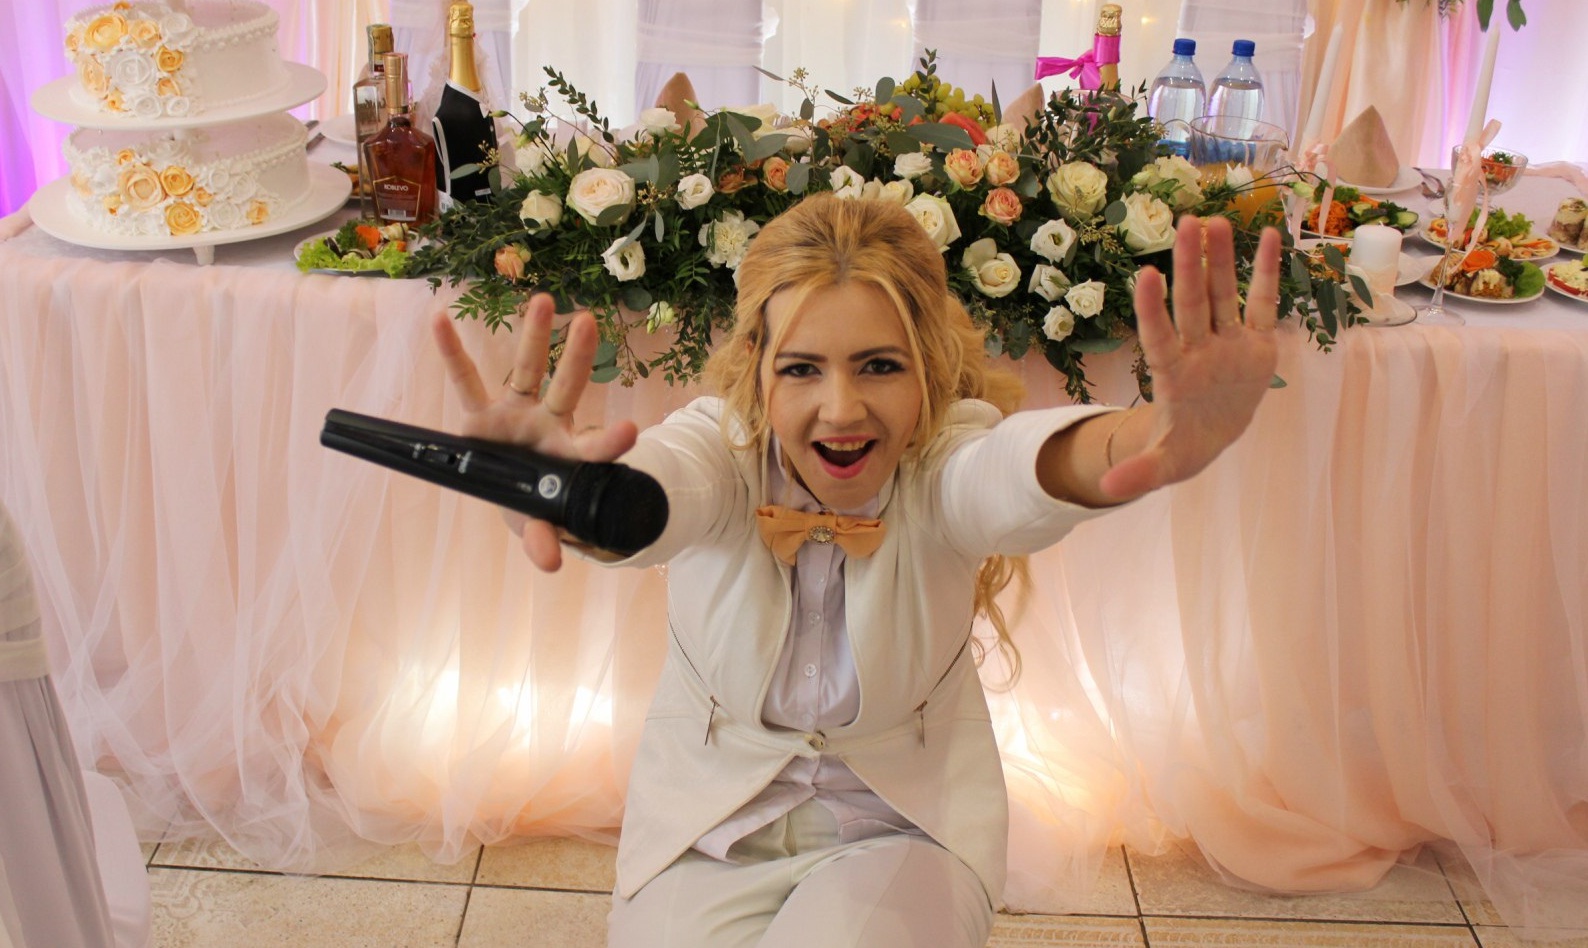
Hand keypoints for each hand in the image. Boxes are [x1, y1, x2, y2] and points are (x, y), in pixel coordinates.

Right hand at [432, 293, 637, 569]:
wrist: (512, 494)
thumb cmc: (536, 506)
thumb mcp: (537, 526)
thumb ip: (543, 539)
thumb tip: (549, 563)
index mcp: (569, 455)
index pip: (594, 447)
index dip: (611, 441)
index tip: (632, 430)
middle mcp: (547, 425)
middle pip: (565, 388)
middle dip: (576, 359)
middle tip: (589, 322)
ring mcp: (516, 413)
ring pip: (527, 371)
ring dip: (534, 337)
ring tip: (543, 300)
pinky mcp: (482, 413)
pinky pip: (466, 380)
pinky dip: (452, 352)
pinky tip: (441, 319)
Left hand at [1100, 216, 1280, 498]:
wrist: (1207, 437)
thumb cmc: (1180, 447)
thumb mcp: (1163, 464)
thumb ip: (1138, 474)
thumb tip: (1105, 492)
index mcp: (1174, 375)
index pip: (1160, 336)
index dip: (1153, 308)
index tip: (1145, 274)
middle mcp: (1198, 350)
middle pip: (1193, 303)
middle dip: (1190, 266)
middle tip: (1185, 222)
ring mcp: (1227, 343)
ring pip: (1224, 295)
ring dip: (1221, 258)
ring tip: (1217, 220)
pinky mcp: (1255, 343)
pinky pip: (1262, 303)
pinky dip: (1267, 273)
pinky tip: (1272, 237)